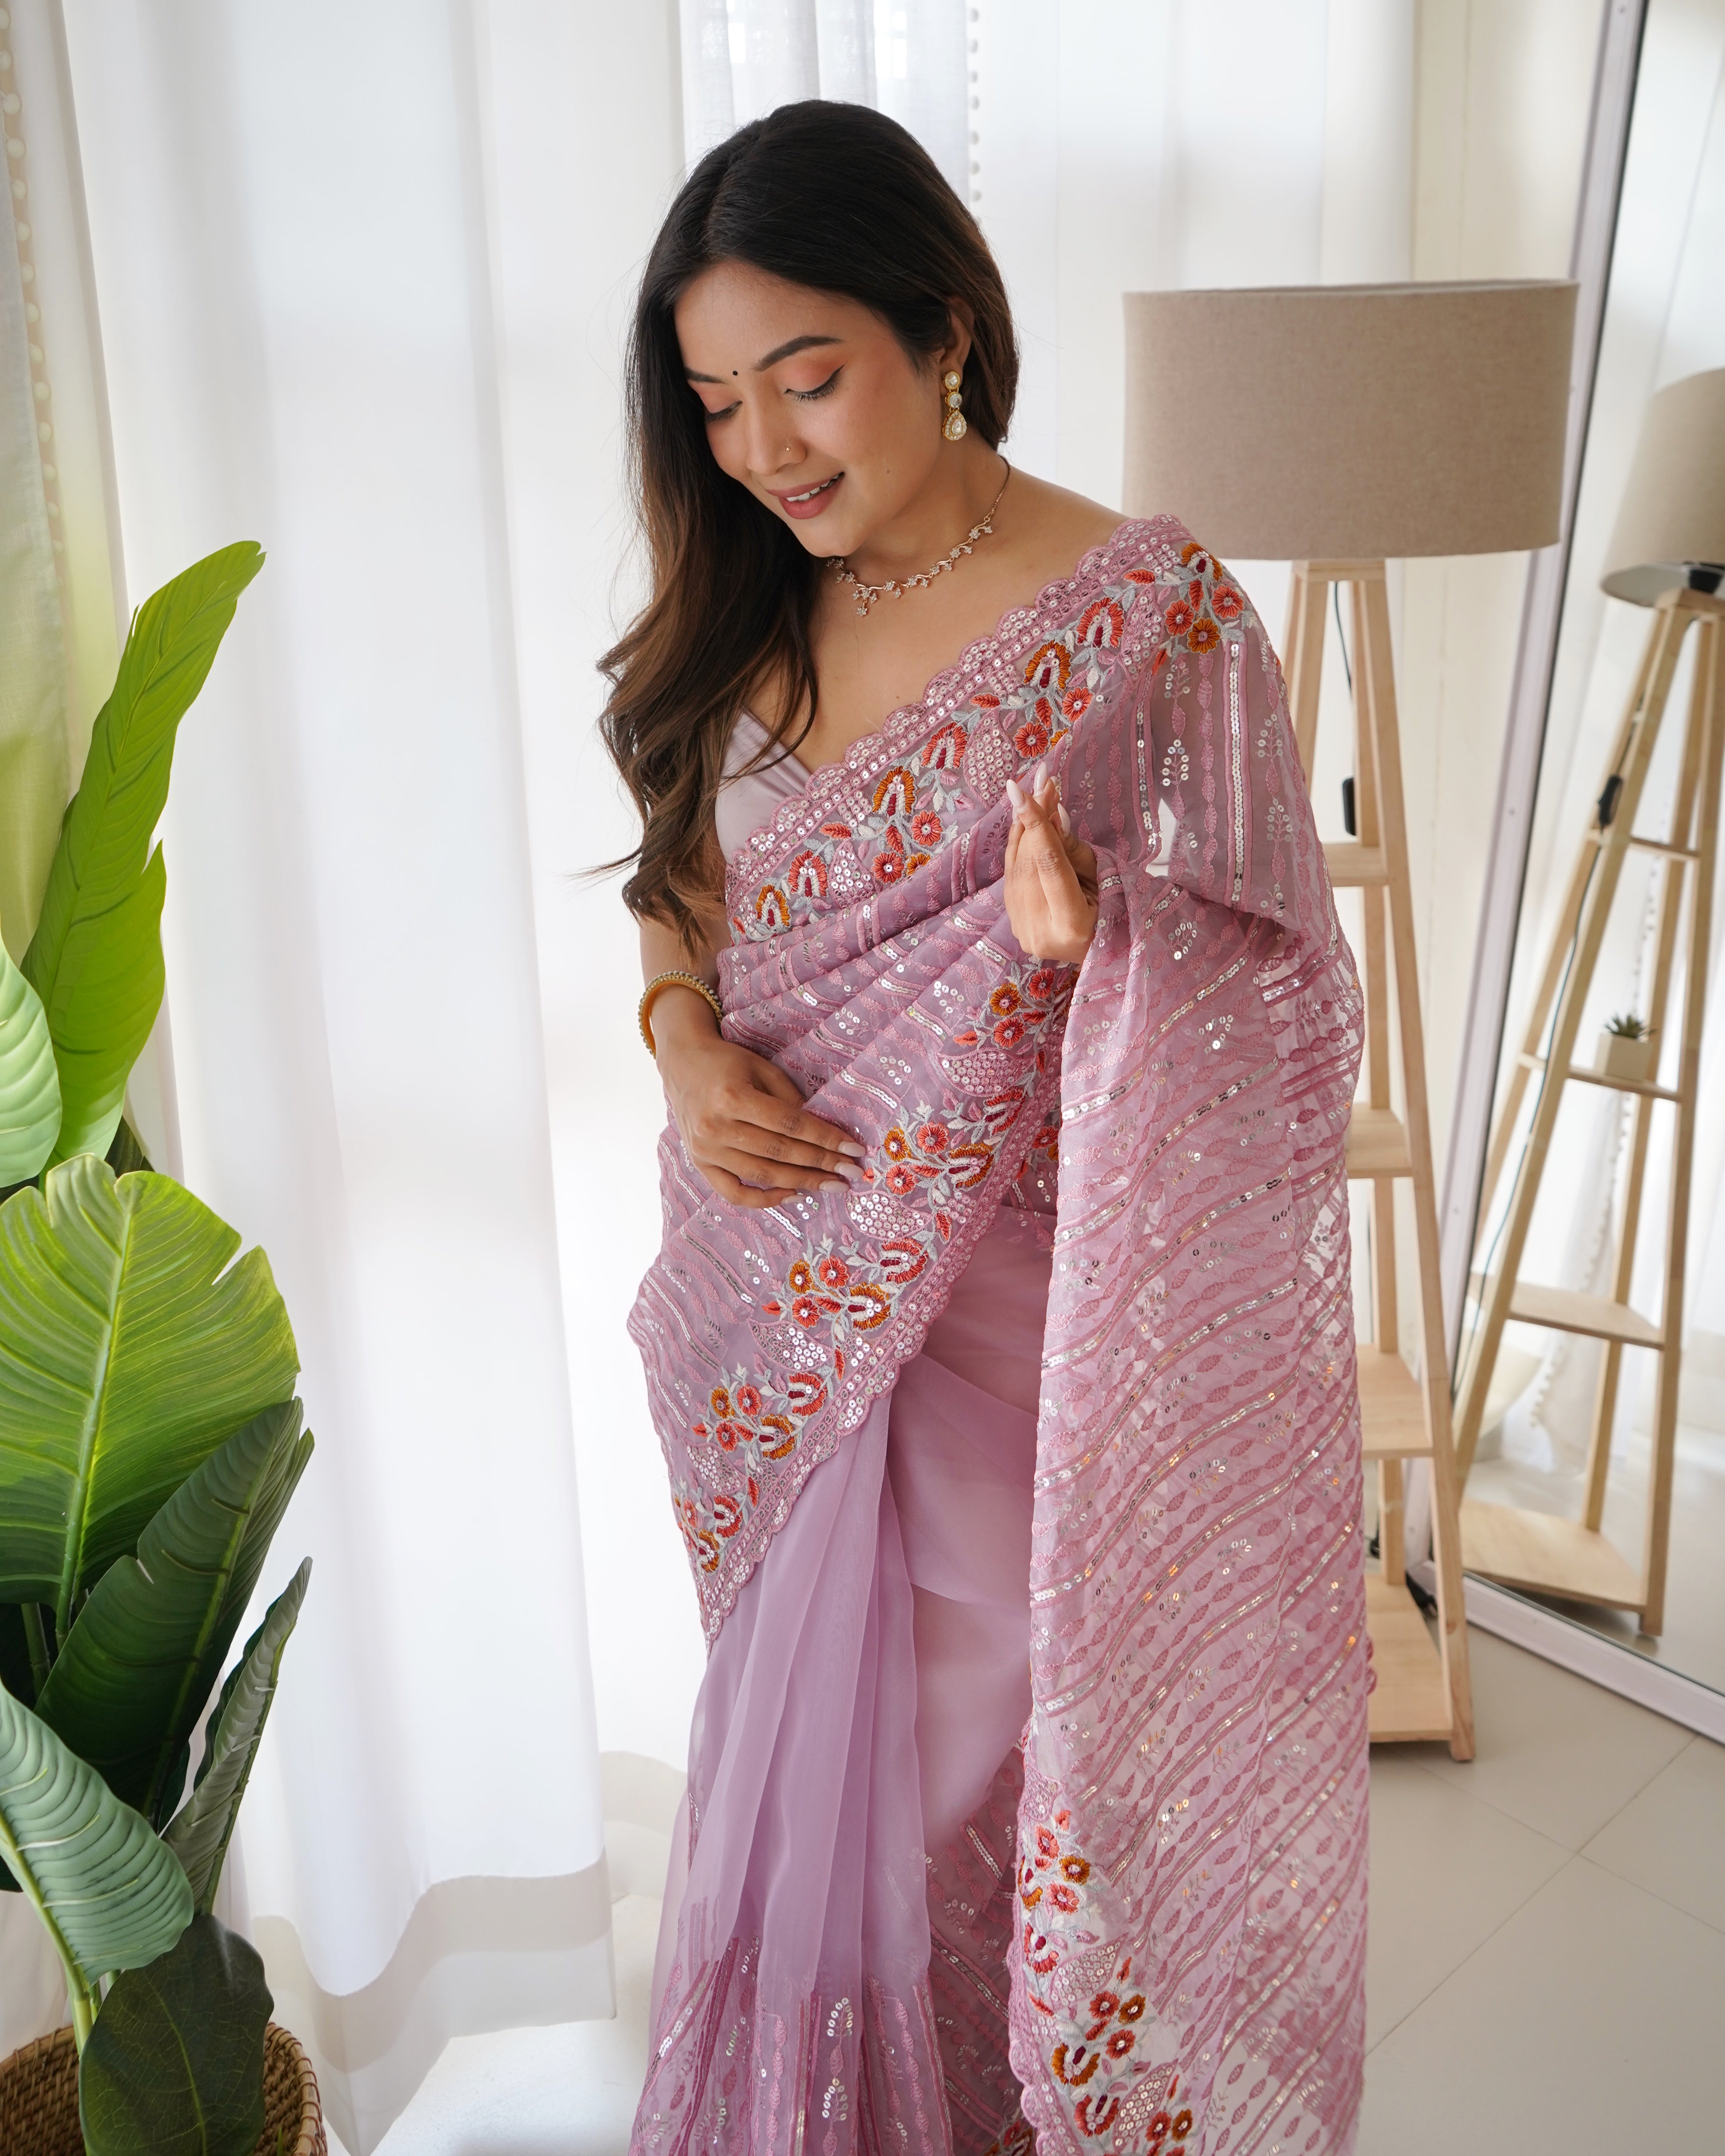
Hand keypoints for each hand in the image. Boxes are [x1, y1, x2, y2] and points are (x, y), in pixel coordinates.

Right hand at [654, 990, 864, 1209]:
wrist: (682, 1064)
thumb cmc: (727, 1062)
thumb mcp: (761, 1068)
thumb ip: (790, 1099)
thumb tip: (824, 1133)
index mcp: (732, 1097)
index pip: (789, 1124)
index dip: (824, 1138)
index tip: (853, 1149)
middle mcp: (715, 1127)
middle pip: (779, 1152)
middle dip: (821, 1164)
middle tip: (851, 1172)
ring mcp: (705, 1149)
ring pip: (761, 1175)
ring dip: (802, 1182)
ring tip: (832, 1185)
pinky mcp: (700, 1163)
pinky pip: (734, 1192)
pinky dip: (764, 1199)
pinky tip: (793, 1194)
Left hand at [1003, 762, 1097, 963]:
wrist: (1104, 950)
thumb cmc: (1114, 910)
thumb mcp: (1101, 876)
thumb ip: (1072, 849)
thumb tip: (1051, 813)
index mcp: (1070, 925)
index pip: (1048, 864)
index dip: (1035, 824)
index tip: (1019, 789)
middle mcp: (1040, 932)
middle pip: (1029, 864)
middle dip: (1033, 820)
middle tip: (1042, 783)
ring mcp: (1025, 933)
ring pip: (1016, 868)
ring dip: (1024, 830)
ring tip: (1037, 797)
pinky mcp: (1016, 926)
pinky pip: (1012, 878)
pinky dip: (1019, 849)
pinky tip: (1026, 826)